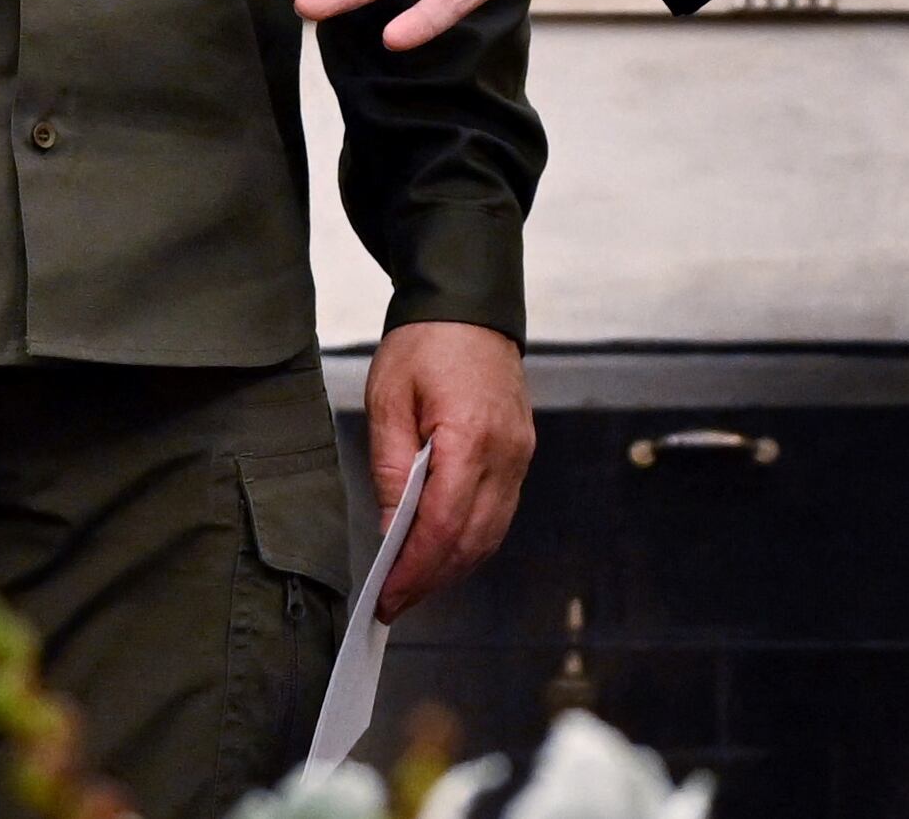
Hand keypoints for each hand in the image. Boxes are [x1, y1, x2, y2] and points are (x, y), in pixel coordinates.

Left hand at [360, 320, 532, 618]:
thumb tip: (392, 531)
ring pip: (491, 533)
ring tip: (413, 583)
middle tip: (394, 602)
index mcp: (470, 437)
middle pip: (472, 540)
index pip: (444, 526)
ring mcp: (520, 454)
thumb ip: (391, 469)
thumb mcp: (389, 400)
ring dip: (453, 566)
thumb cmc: (425, 344)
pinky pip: (500, 512)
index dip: (415, 570)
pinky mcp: (521, 452)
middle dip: (432, 579)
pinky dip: (471, 540)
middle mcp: (506, 453)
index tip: (387, 597)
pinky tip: (442, 549)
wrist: (470, 306)